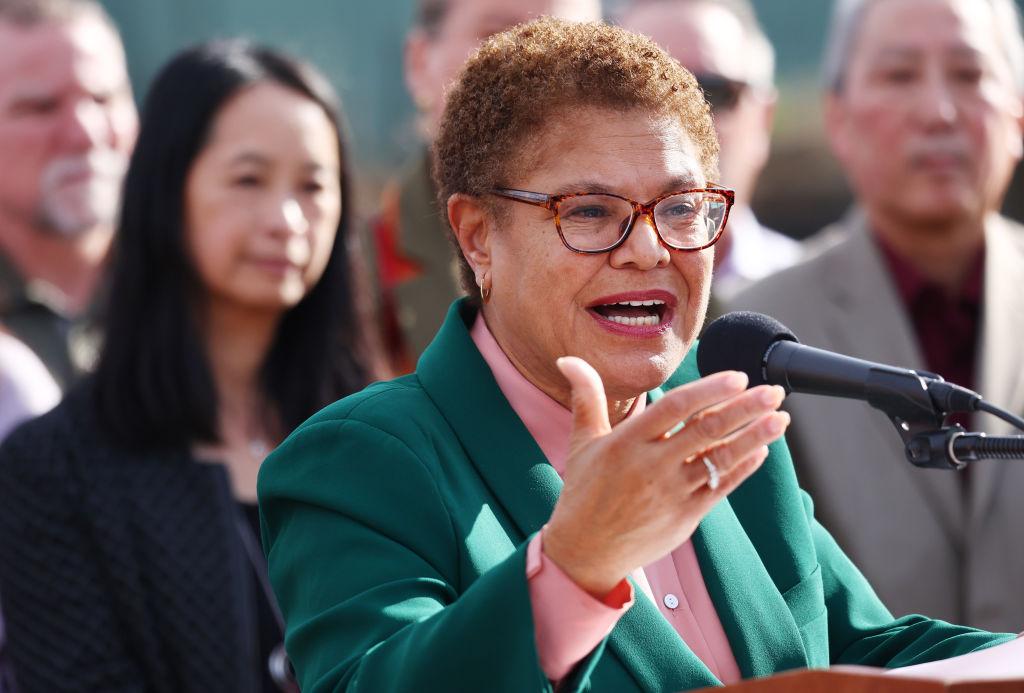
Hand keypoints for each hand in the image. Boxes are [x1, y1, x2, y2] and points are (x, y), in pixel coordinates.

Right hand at [543, 356, 789, 596]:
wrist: (585, 551)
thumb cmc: (583, 491)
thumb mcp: (582, 441)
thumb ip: (587, 396)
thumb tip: (569, 360)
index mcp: (627, 442)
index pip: (676, 407)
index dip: (709, 390)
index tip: (738, 377)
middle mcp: (652, 466)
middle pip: (707, 430)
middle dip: (745, 409)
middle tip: (773, 391)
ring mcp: (671, 493)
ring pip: (720, 459)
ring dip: (755, 437)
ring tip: (781, 418)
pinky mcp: (685, 516)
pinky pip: (721, 488)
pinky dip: (743, 468)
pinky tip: (761, 450)